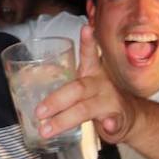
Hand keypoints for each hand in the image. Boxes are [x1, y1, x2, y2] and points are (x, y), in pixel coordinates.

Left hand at [34, 25, 137, 142]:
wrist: (129, 118)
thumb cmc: (100, 100)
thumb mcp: (85, 87)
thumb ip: (65, 86)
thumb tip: (29, 92)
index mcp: (92, 73)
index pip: (89, 55)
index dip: (87, 42)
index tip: (86, 29)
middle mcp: (102, 84)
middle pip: (78, 88)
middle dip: (55, 100)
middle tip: (38, 112)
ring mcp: (111, 101)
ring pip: (86, 109)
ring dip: (65, 120)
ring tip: (47, 129)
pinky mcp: (118, 118)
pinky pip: (114, 121)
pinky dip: (110, 124)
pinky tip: (107, 126)